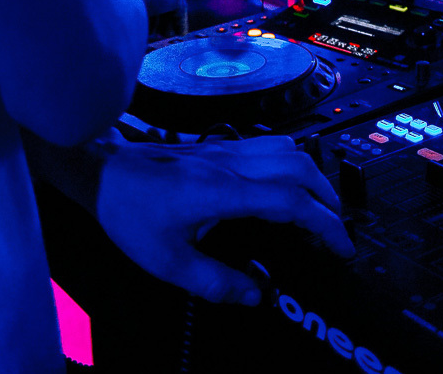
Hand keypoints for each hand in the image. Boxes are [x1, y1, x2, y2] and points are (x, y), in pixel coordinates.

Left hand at [94, 136, 355, 304]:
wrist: (101, 171)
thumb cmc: (128, 211)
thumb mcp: (167, 261)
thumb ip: (214, 283)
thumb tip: (254, 295)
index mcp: (223, 190)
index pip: (292, 201)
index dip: (325, 225)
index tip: (340, 247)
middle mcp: (231, 163)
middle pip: (301, 167)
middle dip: (328, 199)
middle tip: (334, 231)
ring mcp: (226, 150)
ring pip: (288, 148)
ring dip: (312, 177)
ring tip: (317, 209)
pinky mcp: (218, 147)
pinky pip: (269, 146)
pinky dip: (291, 165)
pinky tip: (284, 187)